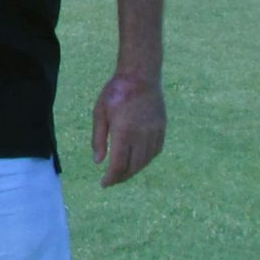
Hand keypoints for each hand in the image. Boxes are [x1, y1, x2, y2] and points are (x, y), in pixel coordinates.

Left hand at [89, 72, 165, 187]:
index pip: (119, 164)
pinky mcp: (161, 128)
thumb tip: (98, 162)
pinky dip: (145, 160)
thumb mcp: (99, 112)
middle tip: (111, 180)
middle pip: (133, 167)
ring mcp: (154, 132)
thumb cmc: (116, 92)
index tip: (104, 183)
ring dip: (134, 170)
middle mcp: (141, 135)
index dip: (111, 178)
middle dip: (121, 177)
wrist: (141, 76)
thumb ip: (98, 139)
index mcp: (124, 131)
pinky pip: (155, 152)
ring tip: (122, 172)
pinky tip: (137, 160)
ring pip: (145, 161)